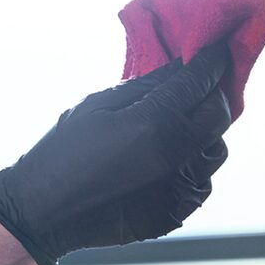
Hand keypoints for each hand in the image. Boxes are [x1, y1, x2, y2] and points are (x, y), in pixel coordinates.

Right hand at [0, 44, 231, 264]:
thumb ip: (145, 86)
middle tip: (200, 84)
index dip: (210, 62)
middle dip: (213, 93)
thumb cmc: (64, 149)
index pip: (198, 82)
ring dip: (205, 132)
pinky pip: (201, 182)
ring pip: (215, 150)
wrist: (46, 209)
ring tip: (179, 124)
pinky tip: (167, 160)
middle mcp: (176, 156)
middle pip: (218, 114)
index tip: (215, 51)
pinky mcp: (176, 213)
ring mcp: (179, 189)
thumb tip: (178, 68)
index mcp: (155, 121)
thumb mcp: (98, 103)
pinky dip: (192, 165)